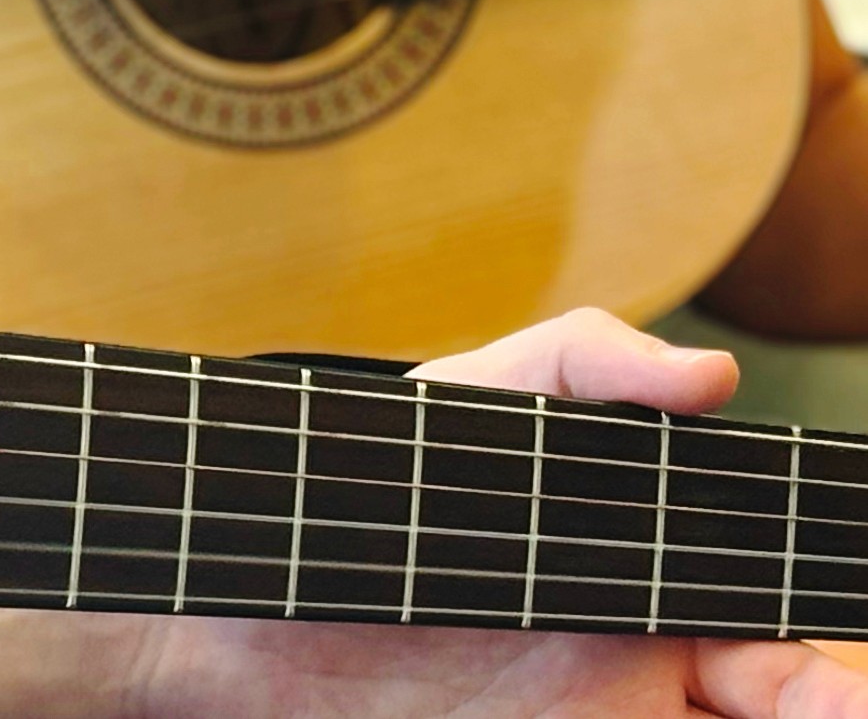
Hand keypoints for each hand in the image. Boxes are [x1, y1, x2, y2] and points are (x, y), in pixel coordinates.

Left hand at [135, 312, 866, 718]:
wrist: (237, 596)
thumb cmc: (360, 481)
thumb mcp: (471, 404)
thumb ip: (580, 361)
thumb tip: (709, 371)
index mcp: (649, 570)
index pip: (778, 613)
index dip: (825, 658)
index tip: (839, 683)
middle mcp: (647, 660)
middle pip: (788, 696)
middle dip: (827, 702)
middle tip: (828, 706)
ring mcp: (605, 718)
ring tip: (799, 716)